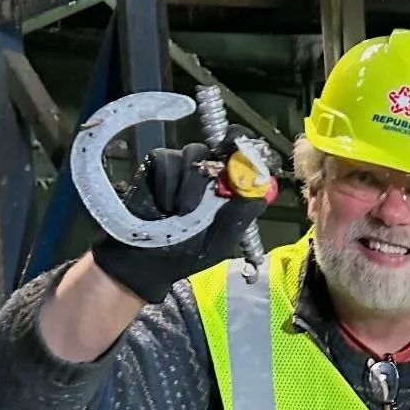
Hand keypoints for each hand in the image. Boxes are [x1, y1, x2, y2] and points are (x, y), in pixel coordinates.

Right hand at [91, 142, 271, 303]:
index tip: (246, 155)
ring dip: (191, 181)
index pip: (246, 157)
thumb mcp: (222, 241)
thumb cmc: (188, 253)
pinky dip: (168, 183)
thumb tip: (262, 192)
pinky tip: (165, 205)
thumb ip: (240, 216)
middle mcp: (210, 172)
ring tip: (184, 211)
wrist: (147, 264)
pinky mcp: (157, 165)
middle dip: (221, 158)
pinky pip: (166, 159)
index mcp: (231, 188)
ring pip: (194, 152)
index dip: (248, 151)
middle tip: (218, 176)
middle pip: (220, 145)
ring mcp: (183, 166)